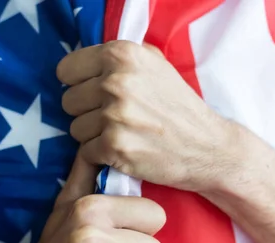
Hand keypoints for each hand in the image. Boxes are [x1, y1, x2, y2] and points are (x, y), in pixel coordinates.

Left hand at [57, 40, 241, 192]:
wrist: (209, 147)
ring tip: (124, 134)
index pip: (66, 70)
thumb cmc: (180, 107)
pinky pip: (85, 152)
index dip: (79, 85)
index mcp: (122, 55)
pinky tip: (126, 151)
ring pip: (75, 129)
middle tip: (116, 119)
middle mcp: (116, 82)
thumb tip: (84, 62)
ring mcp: (114, 115)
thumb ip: (120, 59)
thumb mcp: (156, 66)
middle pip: (69, 102)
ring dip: (94, 136)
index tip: (96, 95)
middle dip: (87, 112)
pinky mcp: (114, 146)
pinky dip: (102, 156)